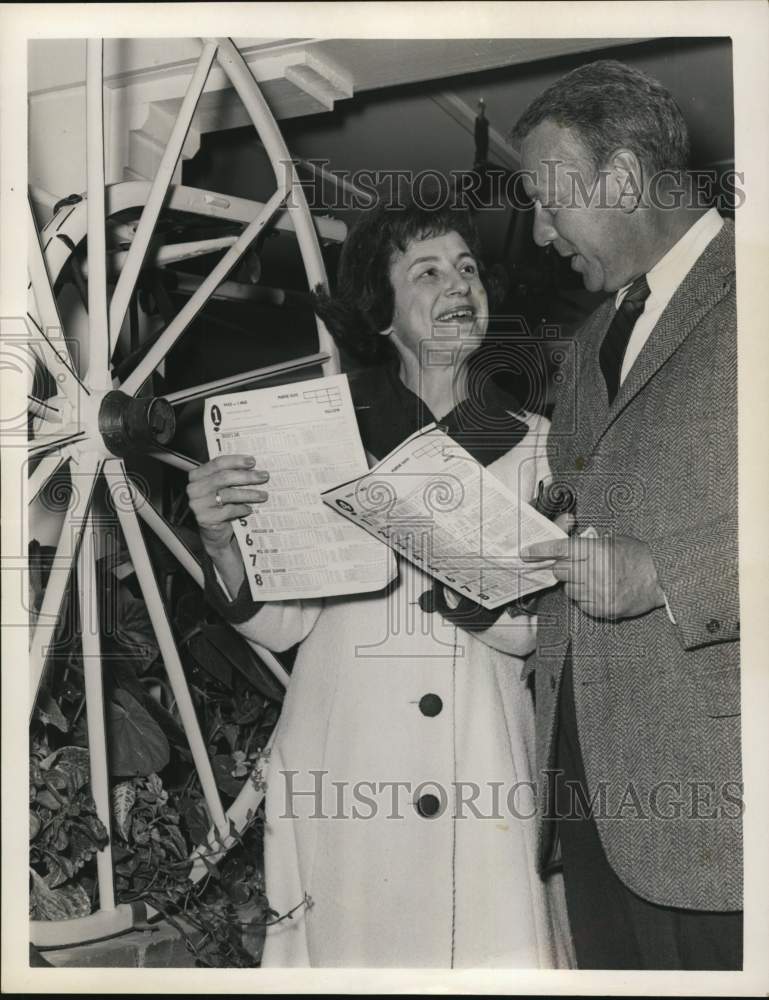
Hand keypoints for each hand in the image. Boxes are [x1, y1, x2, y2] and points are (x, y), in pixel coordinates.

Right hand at [187, 454, 268, 554]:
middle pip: (224, 478)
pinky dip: (242, 509)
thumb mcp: (222, 487)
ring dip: (249, 494)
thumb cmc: (220, 504)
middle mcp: (194, 488)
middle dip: (247, 476)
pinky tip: (249, 509)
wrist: (214, 531)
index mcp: (197, 475)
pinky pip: (228, 510)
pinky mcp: (205, 518)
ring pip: (228, 494)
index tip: (253, 461)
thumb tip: (254, 466)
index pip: (217, 463)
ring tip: (263, 495)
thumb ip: (231, 475)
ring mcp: (198, 504)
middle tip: (264, 476)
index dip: (236, 461)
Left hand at [520, 533, 665, 619]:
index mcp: (597, 551)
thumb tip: (565, 544)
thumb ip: (588, 543)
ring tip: (592, 578)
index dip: (541, 551)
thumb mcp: (614, 541)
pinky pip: (580, 603)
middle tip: (570, 565)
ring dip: (573, 583)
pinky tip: (598, 590)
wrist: (662, 580)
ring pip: (568, 589)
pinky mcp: (602, 609)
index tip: (526, 553)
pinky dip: (584, 597)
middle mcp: (595, 572)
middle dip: (560, 567)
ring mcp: (598, 592)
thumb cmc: (638, 557)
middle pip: (560, 570)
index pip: (561, 549)